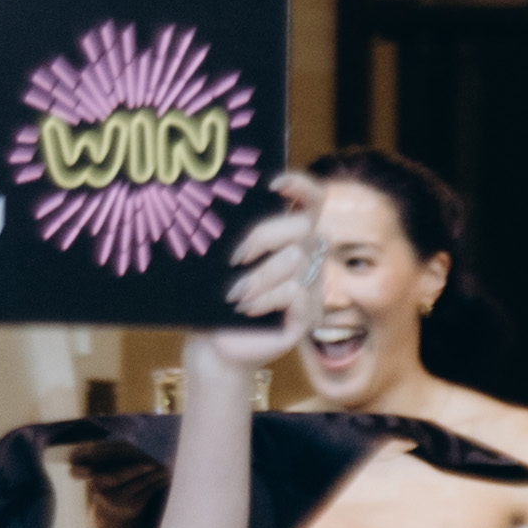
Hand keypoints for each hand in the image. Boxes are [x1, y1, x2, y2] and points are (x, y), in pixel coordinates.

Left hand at [194, 184, 315, 373]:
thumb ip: (238, 234)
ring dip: (258, 277)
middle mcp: (308, 259)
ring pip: (296, 261)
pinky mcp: (309, 316)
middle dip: (263, 237)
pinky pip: (295, 292)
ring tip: (234, 295)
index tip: (273, 183)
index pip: (312, 202)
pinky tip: (246, 309)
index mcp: (289, 238)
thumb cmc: (216, 297)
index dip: (300, 186)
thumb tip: (229, 203)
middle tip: (235, 259)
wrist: (214, 344)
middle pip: (302, 227)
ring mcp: (312, 288)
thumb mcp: (225, 260)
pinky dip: (266, 298)